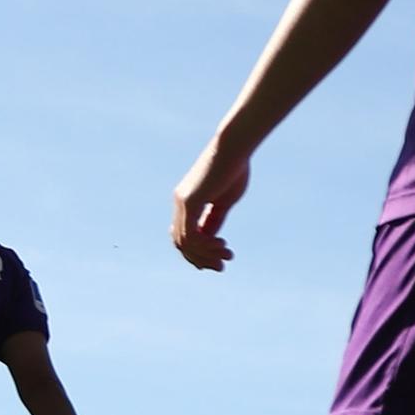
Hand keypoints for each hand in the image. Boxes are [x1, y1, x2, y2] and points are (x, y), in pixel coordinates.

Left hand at [171, 134, 252, 269]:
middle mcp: (180, 202)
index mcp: (187, 200)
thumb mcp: (224, 200)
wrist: (234, 147)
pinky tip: (222, 246)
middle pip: (181, 243)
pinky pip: (190, 235)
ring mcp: (182, 202)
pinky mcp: (190, 202)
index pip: (184, 235)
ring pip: (185, 242)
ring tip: (227, 257)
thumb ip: (215, 219)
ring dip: (206, 255)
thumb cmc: (234, 168)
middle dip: (201, 259)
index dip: (198, 252)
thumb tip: (211, 239)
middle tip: (222, 267)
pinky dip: (205, 246)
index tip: (220, 259)